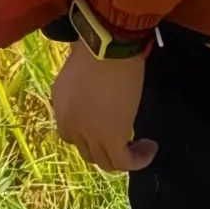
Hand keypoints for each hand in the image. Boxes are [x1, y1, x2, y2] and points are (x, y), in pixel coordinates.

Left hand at [49, 42, 156, 175]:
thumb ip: (82, 83)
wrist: (108, 46)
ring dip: (123, 158)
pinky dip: (138, 160)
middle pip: (86, 151)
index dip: (88, 134)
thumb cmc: (95, 46)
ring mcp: (88, 133)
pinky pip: (124, 163)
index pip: (70, 133)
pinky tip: (150, 148)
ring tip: (140, 146)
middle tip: (125, 138)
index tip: (108, 125)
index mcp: (59, 104)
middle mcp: (69, 123)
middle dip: (105, 148)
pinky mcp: (112, 138)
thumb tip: (95, 82)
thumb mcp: (79, 68)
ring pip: (104, 162)